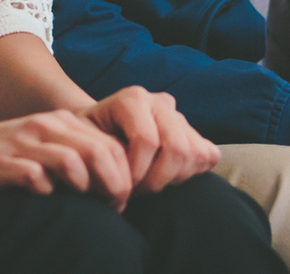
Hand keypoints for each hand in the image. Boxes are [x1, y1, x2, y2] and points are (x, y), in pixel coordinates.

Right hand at [0, 109, 133, 208]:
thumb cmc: (0, 155)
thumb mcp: (41, 144)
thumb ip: (74, 154)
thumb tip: (113, 183)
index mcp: (60, 121)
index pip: (110, 144)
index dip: (124, 175)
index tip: (118, 200)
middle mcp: (46, 125)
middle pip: (101, 152)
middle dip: (114, 185)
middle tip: (111, 208)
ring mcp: (24, 143)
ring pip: (76, 162)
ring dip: (86, 189)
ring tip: (84, 206)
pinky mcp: (4, 162)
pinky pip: (38, 178)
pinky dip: (47, 192)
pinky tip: (43, 198)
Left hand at [82, 86, 220, 195]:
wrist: (99, 128)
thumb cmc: (87, 139)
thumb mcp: (82, 142)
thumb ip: (98, 155)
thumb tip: (120, 178)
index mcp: (132, 98)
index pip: (147, 140)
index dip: (137, 171)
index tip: (122, 186)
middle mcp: (159, 101)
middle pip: (177, 147)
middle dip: (159, 179)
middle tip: (139, 191)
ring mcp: (178, 115)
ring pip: (195, 152)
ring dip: (175, 178)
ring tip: (150, 184)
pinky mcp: (191, 130)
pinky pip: (207, 154)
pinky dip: (192, 172)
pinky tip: (168, 177)